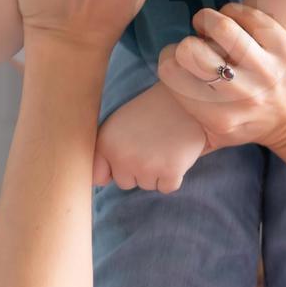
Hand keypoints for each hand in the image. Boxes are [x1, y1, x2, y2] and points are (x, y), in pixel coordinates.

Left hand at [94, 87, 209, 192]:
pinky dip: (174, 176)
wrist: (185, 98)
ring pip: (149, 185)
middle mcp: (123, 157)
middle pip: (127, 183)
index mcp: (106, 143)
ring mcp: (147, 166)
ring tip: (165, 146)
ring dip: (157, 172)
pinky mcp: (170, 171)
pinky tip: (176, 154)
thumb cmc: (151, 112)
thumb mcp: (118, 125)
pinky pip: (167, 187)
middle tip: (152, 146)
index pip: (100, 178)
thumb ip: (106, 151)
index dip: (115, 169)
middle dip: (139, 170)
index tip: (128, 156)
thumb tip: (101, 182)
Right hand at [156, 3, 285, 153]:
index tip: (178, 59)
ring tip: (208, 24)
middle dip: (188, 41)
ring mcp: (266, 71)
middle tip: (195, 43)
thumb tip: (142, 139)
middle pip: (191, 51)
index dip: (168, 59)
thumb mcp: (216, 137)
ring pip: (222, 28)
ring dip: (208, 19)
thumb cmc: (248, 122)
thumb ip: (184, 134)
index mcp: (218, 117)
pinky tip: (233, 20)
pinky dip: (233, 12)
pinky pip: (250, 17)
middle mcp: (242, 96)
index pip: (171, 74)